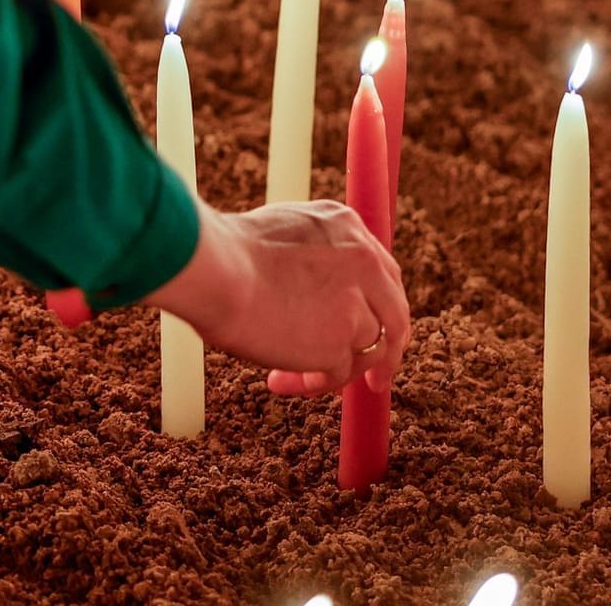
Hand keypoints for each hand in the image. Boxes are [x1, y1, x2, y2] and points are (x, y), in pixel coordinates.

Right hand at [146, 201, 409, 395]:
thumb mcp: (285, 230)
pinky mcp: (340, 341)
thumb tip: (315, 288)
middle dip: (386, 354)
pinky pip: (336, 374)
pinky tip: (279, 382)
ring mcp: (356, 303)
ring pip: (366, 351)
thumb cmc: (228, 251)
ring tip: (287, 379)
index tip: (368, 331)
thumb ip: (315, 253)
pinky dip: (311, 384)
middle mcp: (364, 261)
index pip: (384, 275)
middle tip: (373, 382)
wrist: (215, 269)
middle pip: (395, 317)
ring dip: (332, 373)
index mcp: (350, 227)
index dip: (379, 309)